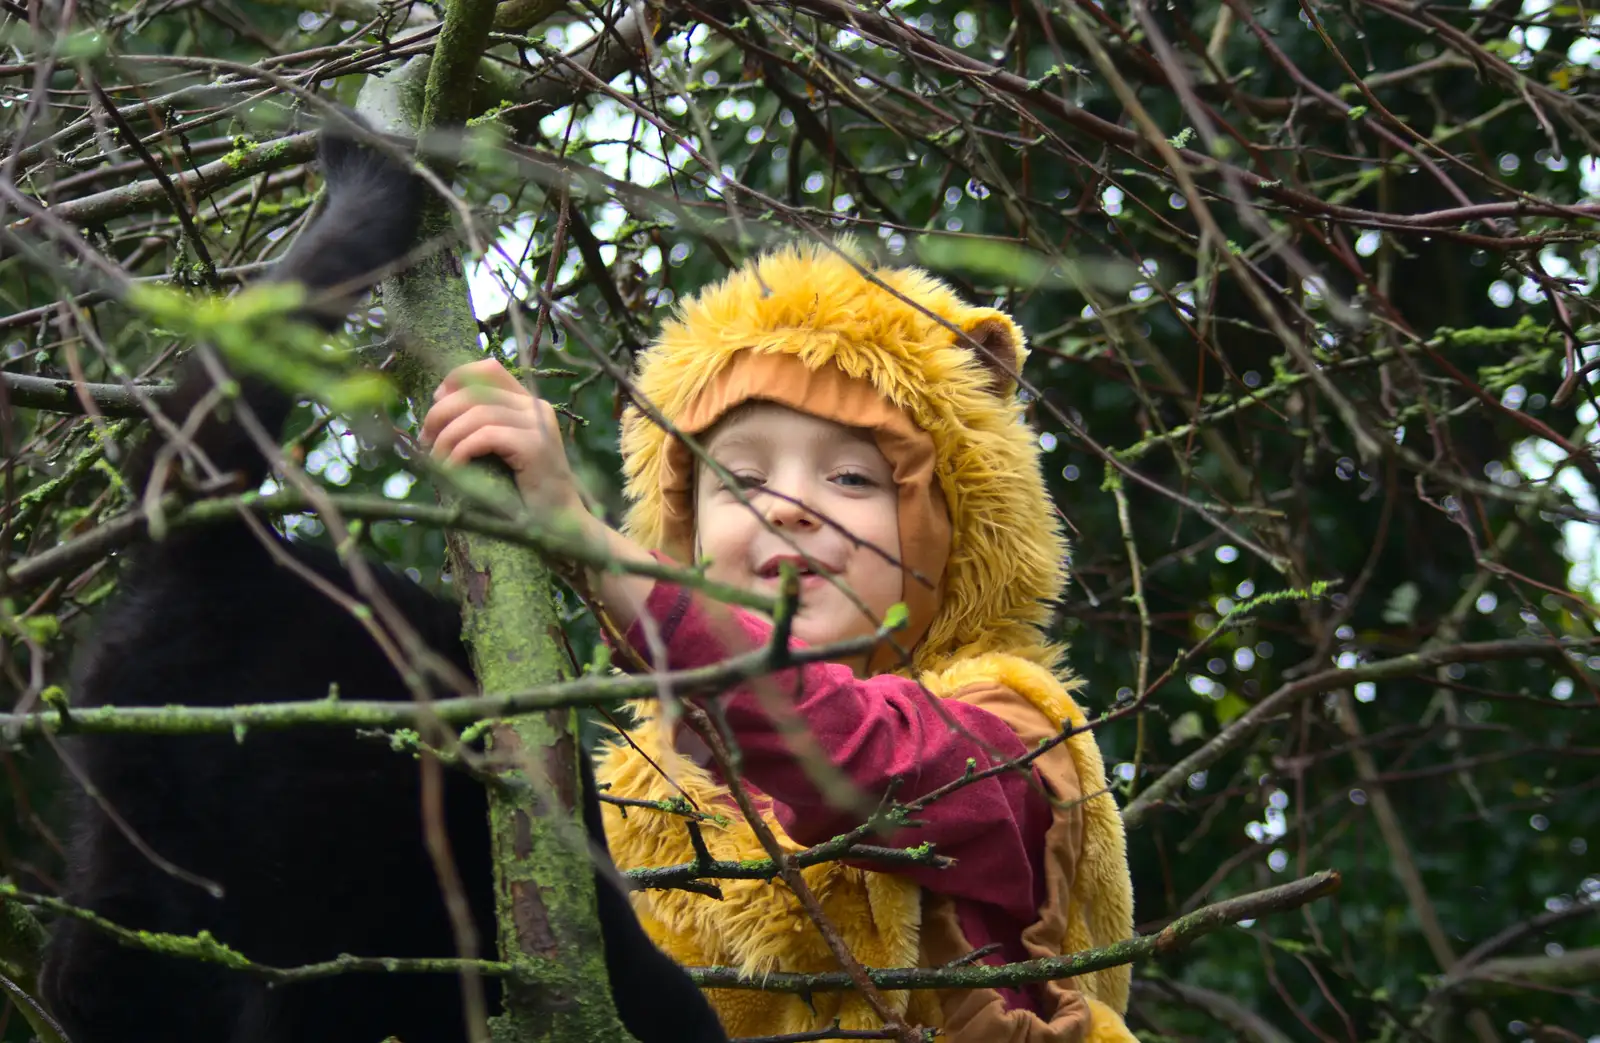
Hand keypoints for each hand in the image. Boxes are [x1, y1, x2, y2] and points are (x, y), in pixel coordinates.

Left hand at [421, 357, 658, 633]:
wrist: (558, 526)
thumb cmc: (523, 495)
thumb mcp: (497, 453)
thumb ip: (478, 425)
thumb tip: (438, 401)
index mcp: (529, 404)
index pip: (488, 369)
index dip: (456, 380)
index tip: (435, 404)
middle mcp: (536, 408)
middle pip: (475, 391)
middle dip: (441, 414)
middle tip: (427, 441)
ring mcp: (539, 426)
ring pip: (477, 414)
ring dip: (447, 437)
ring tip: (438, 460)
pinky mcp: (536, 447)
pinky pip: (486, 436)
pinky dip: (461, 450)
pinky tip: (453, 468)